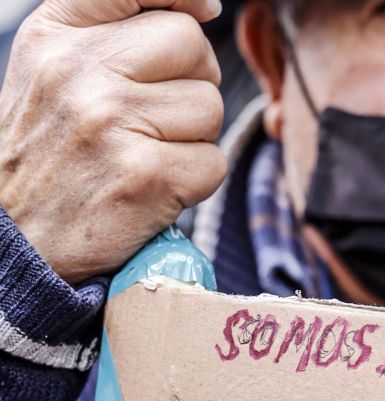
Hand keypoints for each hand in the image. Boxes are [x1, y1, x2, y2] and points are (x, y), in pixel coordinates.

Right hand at [0, 0, 227, 284]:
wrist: (17, 242)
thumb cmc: (50, 155)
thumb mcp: (55, 74)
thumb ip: (112, 31)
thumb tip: (204, 7)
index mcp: (55, 37)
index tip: (204, 10)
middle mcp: (80, 71)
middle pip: (193, 45)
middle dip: (192, 81)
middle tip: (157, 118)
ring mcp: (112, 122)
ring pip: (211, 107)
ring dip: (194, 137)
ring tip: (146, 155)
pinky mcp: (146, 175)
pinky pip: (214, 162)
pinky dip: (196, 181)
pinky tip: (154, 188)